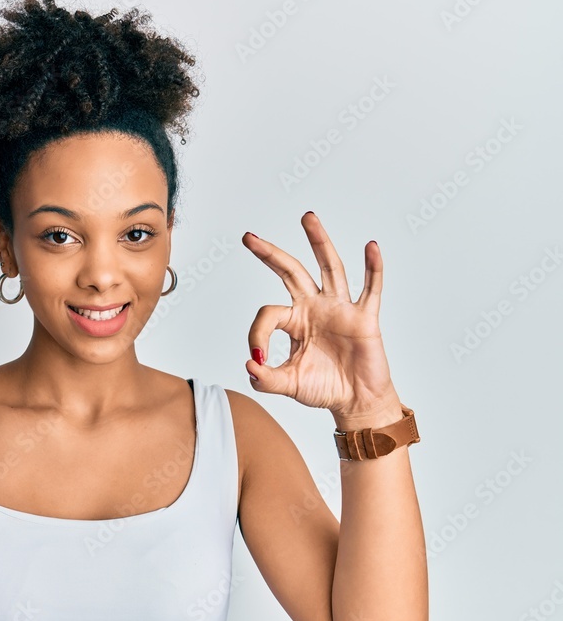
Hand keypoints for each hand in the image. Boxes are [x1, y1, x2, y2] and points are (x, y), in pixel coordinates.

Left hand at [242, 211, 400, 422]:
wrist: (355, 402)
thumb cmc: (323, 388)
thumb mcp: (288, 384)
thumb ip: (265, 379)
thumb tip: (250, 365)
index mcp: (294, 320)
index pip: (268, 313)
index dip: (258, 334)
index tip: (258, 358)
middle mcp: (314, 307)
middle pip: (290, 272)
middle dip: (270, 253)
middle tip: (248, 237)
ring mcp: (340, 308)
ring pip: (329, 267)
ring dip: (318, 242)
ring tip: (307, 218)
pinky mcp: (364, 318)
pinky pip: (371, 288)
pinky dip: (372, 268)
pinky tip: (370, 247)